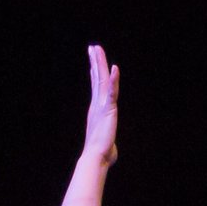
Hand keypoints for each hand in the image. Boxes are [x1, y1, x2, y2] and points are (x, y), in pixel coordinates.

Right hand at [84, 43, 118, 167]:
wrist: (97, 157)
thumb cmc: (102, 154)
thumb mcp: (106, 142)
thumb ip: (108, 141)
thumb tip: (110, 151)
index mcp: (97, 110)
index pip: (95, 88)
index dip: (94, 73)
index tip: (92, 62)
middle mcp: (97, 105)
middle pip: (96, 79)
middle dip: (95, 62)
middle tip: (93, 48)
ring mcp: (102, 105)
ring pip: (101, 80)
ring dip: (100, 63)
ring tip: (97, 50)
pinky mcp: (108, 109)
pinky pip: (111, 91)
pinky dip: (113, 79)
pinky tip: (114, 68)